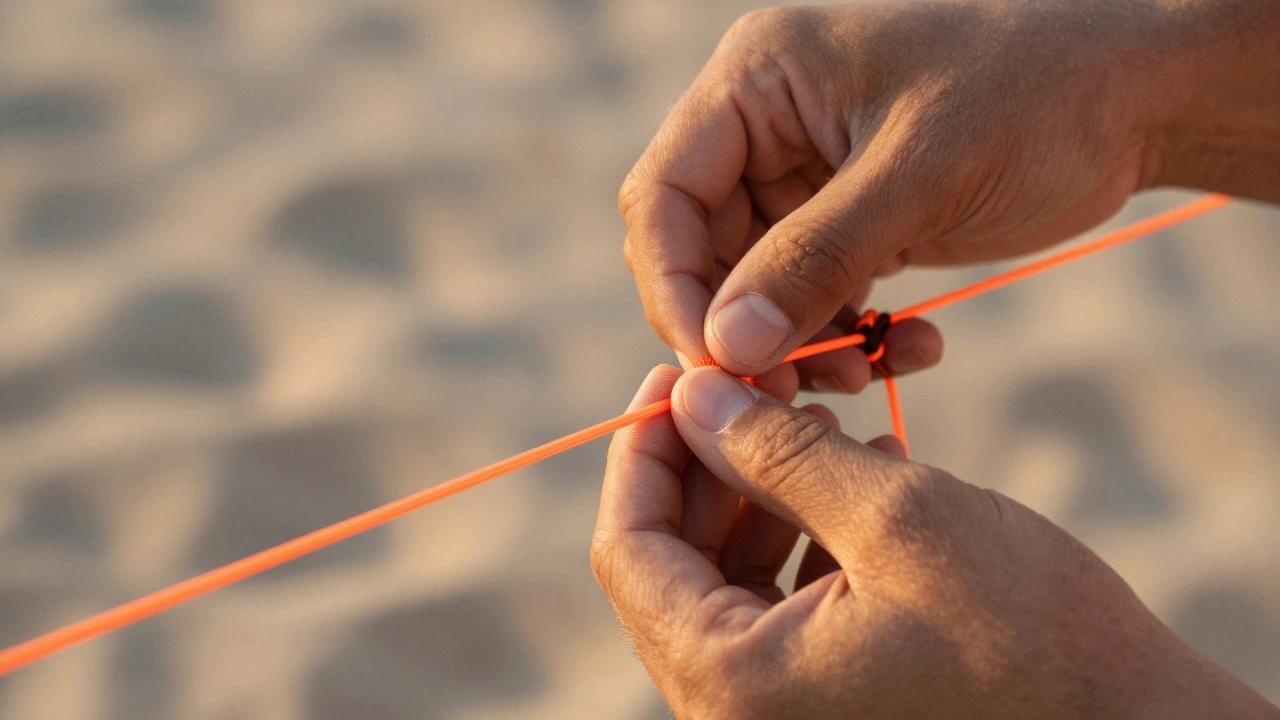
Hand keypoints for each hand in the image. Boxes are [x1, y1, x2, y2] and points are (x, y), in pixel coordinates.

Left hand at [592, 366, 1278, 718]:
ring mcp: (780, 714)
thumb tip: (690, 394)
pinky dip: (803, 538)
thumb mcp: (898, 517)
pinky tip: (859, 481)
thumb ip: (777, 452)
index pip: (628, 550)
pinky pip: (779, 608)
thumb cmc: (1033, 636)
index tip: (679, 374)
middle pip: (672, 564)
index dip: (645, 449)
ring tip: (819, 428)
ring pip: (727, 579)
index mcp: (731, 684)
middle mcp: (735, 714)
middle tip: (754, 384)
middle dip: (710, 463)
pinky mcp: (826, 706)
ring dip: (762, 494)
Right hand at [620, 0, 1279, 378]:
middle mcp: (764, 123)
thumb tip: (724, 351)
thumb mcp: (920, 175)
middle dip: (738, 326)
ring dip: (794, 342)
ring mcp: (802, 173)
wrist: (1135, 95)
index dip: (673, 285)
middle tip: (785, 392)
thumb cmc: (1035, 98)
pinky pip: (811, 293)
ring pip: (751, 284)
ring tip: (860, 375)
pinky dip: (842, 333)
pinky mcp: (845, 217)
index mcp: (757, 78)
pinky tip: (905, 348)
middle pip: (697, 248)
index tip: (715, 364)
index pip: (663, 194)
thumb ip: (815, 260)